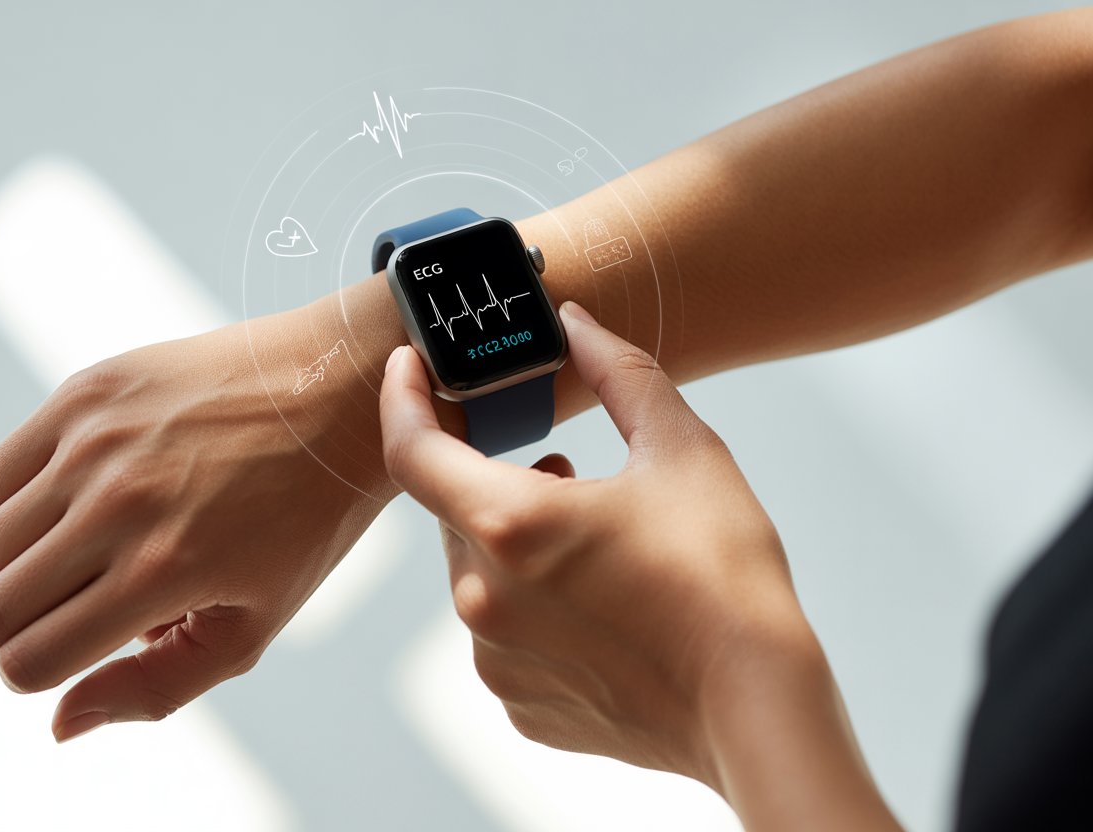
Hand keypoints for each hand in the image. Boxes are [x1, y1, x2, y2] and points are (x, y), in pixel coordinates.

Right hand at [0, 299, 395, 741]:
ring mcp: (95, 443)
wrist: (339, 392)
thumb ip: (156, 684)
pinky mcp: (85, 394)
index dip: (44, 670)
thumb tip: (58, 722)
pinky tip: (74, 502)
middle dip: (24, 626)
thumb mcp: (254, 622)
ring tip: (80, 552)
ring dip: (15, 569)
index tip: (83, 645)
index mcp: (163, 571)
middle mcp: (118, 504)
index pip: (28, 660)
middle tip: (80, 602)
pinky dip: (13, 509)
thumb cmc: (305, 519)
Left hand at [379, 301, 811, 787]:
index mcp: (509, 524)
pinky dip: (533, 608)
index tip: (409, 370)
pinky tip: (599, 606)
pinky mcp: (520, 704)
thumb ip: (619, 373)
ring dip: (517, 547)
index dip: (402, 399)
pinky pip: (504, 635)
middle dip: (497, 482)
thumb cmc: (725, 579)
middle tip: (565, 473)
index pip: (411, 450)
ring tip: (593, 543)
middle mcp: (483, 598)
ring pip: (479, 576)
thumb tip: (576, 325)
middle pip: (455, 513)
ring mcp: (497, 660)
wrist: (759, 708)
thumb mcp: (682, 450)